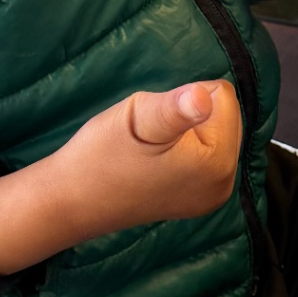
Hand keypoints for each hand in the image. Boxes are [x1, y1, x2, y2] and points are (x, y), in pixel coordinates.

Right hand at [0, 80, 241, 274]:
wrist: (72, 200)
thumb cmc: (101, 155)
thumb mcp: (137, 119)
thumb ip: (174, 107)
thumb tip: (202, 96)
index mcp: (218, 161)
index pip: (221, 95)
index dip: (183, 99)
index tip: (155, 123)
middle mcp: (225, 183)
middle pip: (222, 114)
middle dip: (187, 115)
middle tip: (150, 137)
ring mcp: (214, 196)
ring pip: (212, 131)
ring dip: (184, 132)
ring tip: (150, 151)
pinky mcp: (200, 201)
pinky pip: (204, 154)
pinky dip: (183, 150)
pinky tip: (155, 165)